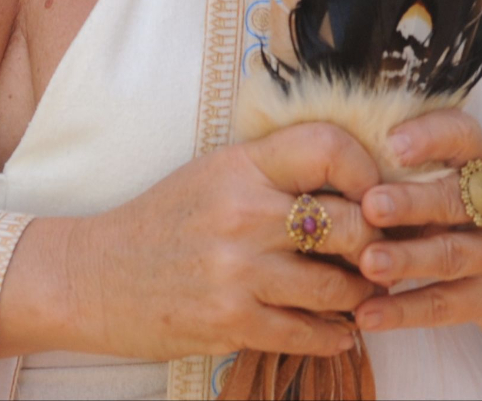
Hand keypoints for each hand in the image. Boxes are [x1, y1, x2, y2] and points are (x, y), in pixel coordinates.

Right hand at [0, 122, 382, 360]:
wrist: (95, 276)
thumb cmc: (162, 221)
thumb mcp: (213, 175)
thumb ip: (274, 173)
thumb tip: (351, 184)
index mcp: (240, 165)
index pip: (328, 147)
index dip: (367, 169)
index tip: (373, 192)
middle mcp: (242, 212)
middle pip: (350, 222)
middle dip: (379, 243)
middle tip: (386, 252)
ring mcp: (237, 271)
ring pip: (339, 285)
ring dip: (363, 294)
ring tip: (368, 292)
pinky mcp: (231, 322)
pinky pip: (308, 332)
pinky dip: (336, 334)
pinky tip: (342, 328)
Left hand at [353, 110, 481, 341]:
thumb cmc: (481, 211)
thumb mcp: (467, 177)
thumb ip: (420, 169)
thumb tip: (342, 162)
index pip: (464, 137)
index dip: (431, 137)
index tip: (392, 141)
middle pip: (456, 200)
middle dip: (412, 203)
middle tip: (370, 204)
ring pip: (453, 256)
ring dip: (407, 260)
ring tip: (367, 262)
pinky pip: (447, 306)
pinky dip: (403, 311)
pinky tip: (367, 314)